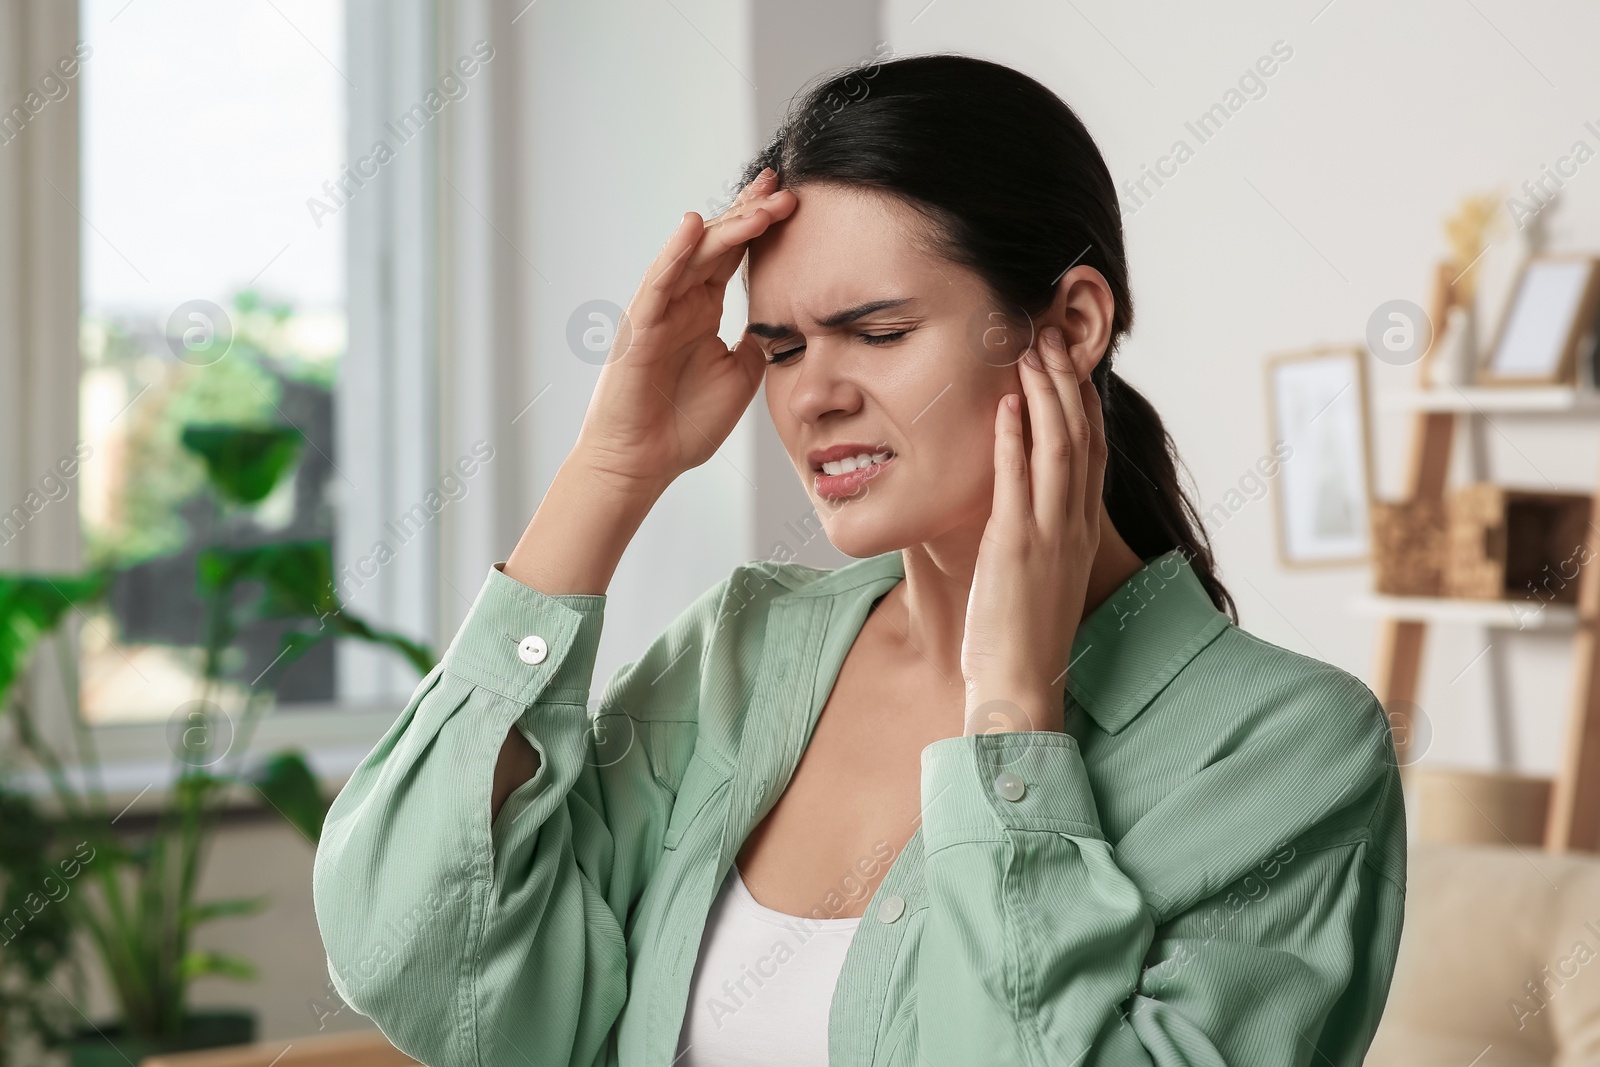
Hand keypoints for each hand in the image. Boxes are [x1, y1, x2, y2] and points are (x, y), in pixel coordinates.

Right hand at [573, 168, 797, 492]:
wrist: (643, 463)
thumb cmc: (683, 426)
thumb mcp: (740, 378)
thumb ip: (759, 344)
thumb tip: (787, 321)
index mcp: (704, 311)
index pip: (735, 257)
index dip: (760, 227)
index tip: (791, 200)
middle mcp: (681, 302)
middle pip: (717, 245)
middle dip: (750, 214)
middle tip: (783, 187)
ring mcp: (658, 311)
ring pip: (693, 256)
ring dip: (727, 228)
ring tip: (761, 203)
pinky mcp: (639, 327)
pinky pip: (658, 282)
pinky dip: (675, 253)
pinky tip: (694, 226)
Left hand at [960, 325, 1106, 735]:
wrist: (1021, 685)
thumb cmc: (1022, 638)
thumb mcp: (1040, 576)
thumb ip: (1038, 537)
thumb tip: (1021, 513)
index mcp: (1082, 532)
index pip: (1092, 453)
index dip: (1084, 404)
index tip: (1071, 365)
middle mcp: (1075, 526)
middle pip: (1081, 437)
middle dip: (1066, 382)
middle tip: (1052, 337)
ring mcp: (1049, 534)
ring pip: (1057, 448)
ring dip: (1044, 395)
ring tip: (1032, 351)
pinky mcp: (1017, 547)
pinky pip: (1017, 481)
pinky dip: (1013, 439)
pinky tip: (1004, 405)